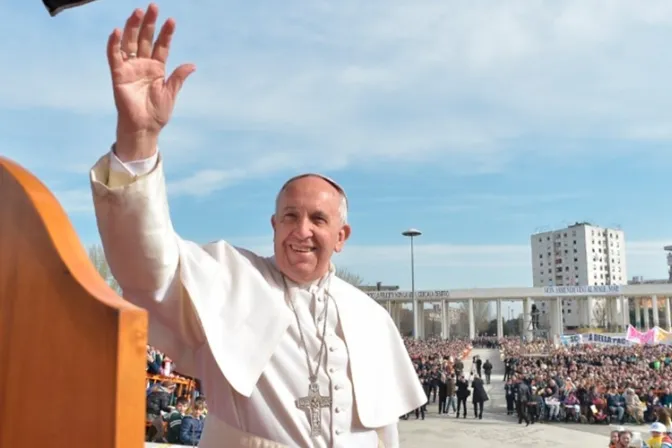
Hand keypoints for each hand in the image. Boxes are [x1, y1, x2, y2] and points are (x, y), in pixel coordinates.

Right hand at [107, 3, 195, 160]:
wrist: (144, 127)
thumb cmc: (157, 112)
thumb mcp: (171, 93)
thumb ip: (178, 78)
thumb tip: (192, 65)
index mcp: (157, 68)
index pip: (162, 46)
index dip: (166, 34)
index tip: (171, 21)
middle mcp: (143, 64)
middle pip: (146, 39)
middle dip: (149, 23)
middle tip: (153, 6)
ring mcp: (130, 68)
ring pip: (130, 42)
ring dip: (133, 27)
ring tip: (138, 12)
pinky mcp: (118, 74)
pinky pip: (114, 56)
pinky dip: (114, 44)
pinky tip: (117, 31)